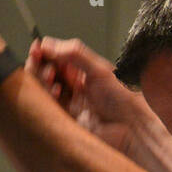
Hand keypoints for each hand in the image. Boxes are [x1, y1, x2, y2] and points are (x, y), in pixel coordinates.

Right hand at [25, 36, 164, 154]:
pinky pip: (48, 107)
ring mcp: (69, 104)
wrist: (133, 128)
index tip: (38, 47)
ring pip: (44, 89)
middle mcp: (74, 87)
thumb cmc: (124, 99)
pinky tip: (54, 90)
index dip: (46, 52)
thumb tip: (49, 44)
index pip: (57, 59)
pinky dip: (46, 96)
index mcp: (84, 72)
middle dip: (40, 64)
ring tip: (49, 75)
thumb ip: (75, 54)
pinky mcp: (66, 120)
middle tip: (38, 59)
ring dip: (41, 79)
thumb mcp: (100, 69)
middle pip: (46, 73)